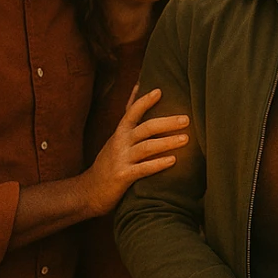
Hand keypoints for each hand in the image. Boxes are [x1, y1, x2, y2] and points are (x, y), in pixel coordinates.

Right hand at [81, 86, 189, 216]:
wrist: (90, 190)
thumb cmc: (110, 161)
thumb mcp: (117, 138)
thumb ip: (129, 117)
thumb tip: (138, 87)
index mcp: (120, 132)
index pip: (132, 112)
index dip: (145, 101)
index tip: (159, 91)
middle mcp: (120, 142)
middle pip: (146, 128)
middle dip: (167, 123)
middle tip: (186, 119)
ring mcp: (121, 159)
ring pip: (146, 147)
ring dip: (167, 142)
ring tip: (186, 139)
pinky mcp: (123, 176)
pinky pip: (143, 168)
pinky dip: (158, 164)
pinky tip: (173, 160)